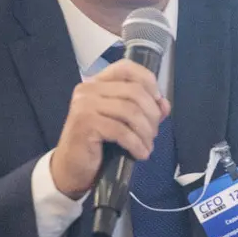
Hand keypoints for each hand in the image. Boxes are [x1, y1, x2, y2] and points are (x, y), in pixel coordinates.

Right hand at [51, 59, 170, 197]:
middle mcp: (88, 90)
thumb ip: (143, 110)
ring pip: (130, 111)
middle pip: (133, 91)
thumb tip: (164, 104)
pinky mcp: (85, 124)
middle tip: (153, 133)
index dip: (147, 81)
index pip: (126, 68)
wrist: (72, 169)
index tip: (157, 101)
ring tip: (147, 145)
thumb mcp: (123, 123)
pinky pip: (121, 131)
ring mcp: (84, 105)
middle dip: (151, 114)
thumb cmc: (98, 145)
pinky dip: (136, 144)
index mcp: (97, 83)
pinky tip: (140, 154)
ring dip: (145, 131)